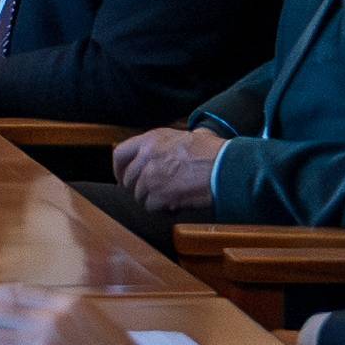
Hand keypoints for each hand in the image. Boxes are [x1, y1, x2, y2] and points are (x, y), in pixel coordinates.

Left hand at [112, 127, 226, 214]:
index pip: (120, 153)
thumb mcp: (188, 136)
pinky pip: (151, 207)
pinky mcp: (159, 195)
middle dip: (139, 188)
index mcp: (151, 139)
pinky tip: (176, 203)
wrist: (225, 168)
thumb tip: (176, 144)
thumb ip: (172, 142)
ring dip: (153, 199)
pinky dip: (162, 209)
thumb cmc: (213, 152)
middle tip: (152, 193)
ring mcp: (151, 177)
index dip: (118, 169)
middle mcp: (146, 156)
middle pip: (128, 179)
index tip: (122, 178)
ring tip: (171, 196)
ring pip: (139, 196)